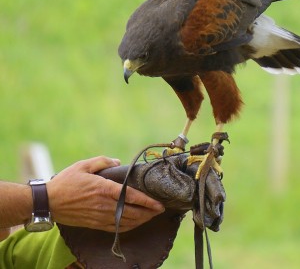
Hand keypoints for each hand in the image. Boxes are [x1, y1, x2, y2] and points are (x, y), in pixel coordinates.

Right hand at [46, 156, 164, 231]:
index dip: (147, 202)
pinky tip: (135, 223)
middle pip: (133, 212)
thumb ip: (103, 161)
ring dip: (141, 221)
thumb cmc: (66, 181)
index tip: (159, 204)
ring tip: (152, 216)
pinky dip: (129, 227)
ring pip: (126, 222)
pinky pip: (116, 229)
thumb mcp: (84, 165)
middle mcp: (104, 205)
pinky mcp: (95, 224)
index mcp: (104, 189)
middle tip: (160, 210)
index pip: (131, 197)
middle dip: (149, 212)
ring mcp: (100, 216)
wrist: (48, 202)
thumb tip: (118, 162)